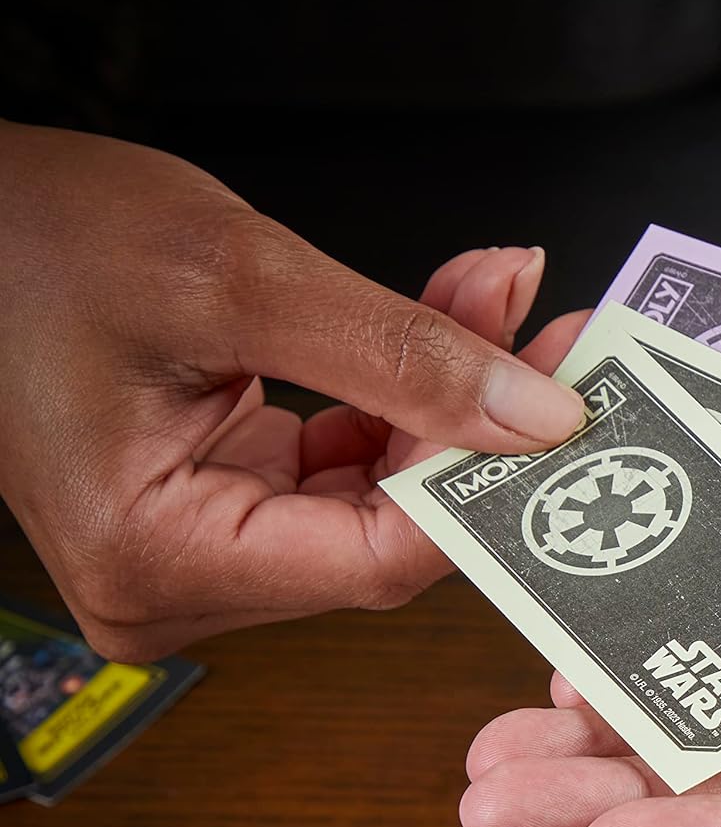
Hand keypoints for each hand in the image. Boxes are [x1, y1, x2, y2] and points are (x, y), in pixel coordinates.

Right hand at [0, 122, 585, 659]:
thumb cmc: (28, 242)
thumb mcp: (230, 276)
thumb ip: (395, 354)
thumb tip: (529, 416)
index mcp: (157, 558)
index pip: (377, 559)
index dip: (481, 484)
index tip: (562, 409)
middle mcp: (178, 583)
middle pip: (385, 531)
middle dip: (472, 426)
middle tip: (548, 340)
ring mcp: (202, 554)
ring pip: (376, 498)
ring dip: (442, 400)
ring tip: (493, 308)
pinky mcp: (222, 510)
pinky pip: (342, 474)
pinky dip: (397, 401)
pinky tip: (442, 330)